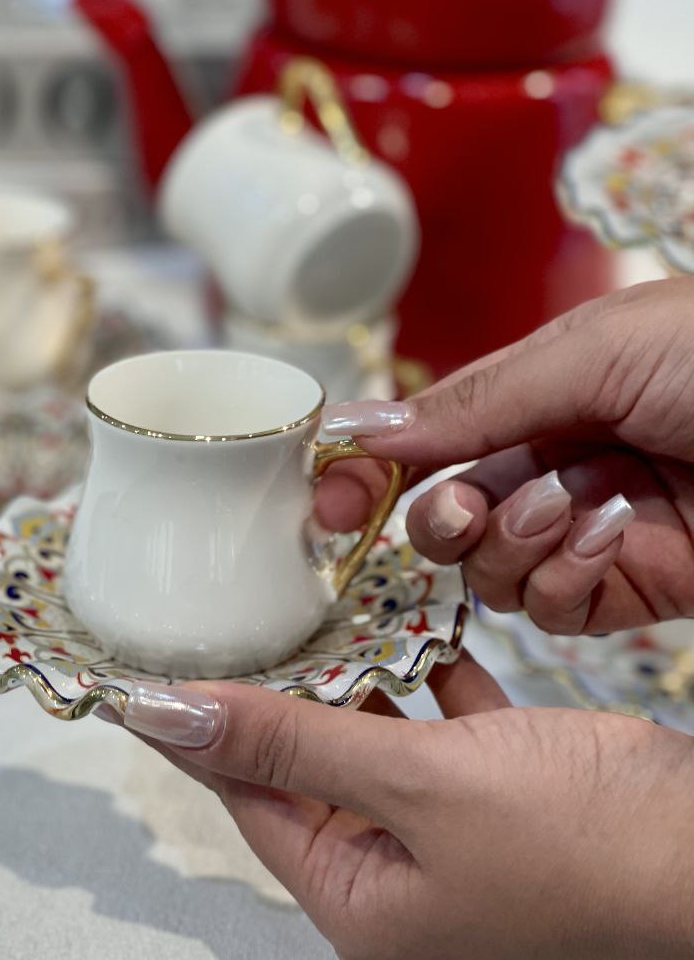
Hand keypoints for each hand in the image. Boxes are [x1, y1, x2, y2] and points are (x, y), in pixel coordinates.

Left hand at [109, 660, 693, 959]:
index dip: (205, 727)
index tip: (161, 662)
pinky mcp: (503, 797)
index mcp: (359, 901)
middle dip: (287, 689)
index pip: (249, 797)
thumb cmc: (579, 838)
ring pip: (378, 742)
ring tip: (320, 604)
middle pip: (309, 768)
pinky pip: (443, 730)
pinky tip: (415, 623)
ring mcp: (454, 839)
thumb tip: (168, 714)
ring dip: (360, 676)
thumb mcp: (417, 782)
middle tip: (246, 611)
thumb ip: (291, 740)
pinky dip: (429, 679)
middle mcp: (398, 877)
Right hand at [318, 279, 693, 634]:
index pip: (430, 440)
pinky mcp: (631, 591)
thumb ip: (475, 400)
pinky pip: (555, 610)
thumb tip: (359, 428)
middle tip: (467, 511)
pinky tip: (612, 539)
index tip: (329, 502)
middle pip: (447, 519)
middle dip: (444, 520)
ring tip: (572, 509)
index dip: (372, 472)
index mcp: (543, 393)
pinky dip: (568, 581)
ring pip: (492, 573)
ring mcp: (590, 533)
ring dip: (516, 547)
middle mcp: (556, 464)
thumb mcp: (596, 350)